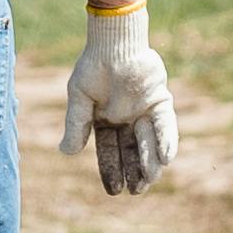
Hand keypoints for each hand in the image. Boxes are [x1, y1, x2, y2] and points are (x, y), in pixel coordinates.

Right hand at [62, 4, 175, 194]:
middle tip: (136, 191)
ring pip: (148, 141)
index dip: (111, 171)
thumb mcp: (80, 98)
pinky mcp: (160, 100)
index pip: (109, 151)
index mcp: (105, 120)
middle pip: (131, 151)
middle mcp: (126, 119)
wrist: (113, 41)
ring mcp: (144, 110)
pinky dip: (165, 140)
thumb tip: (67, 153)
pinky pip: (165, 124)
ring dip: (150, 161)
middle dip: (133, 171)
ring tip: (149, 181)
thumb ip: (76, 124)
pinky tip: (166, 159)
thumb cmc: (93, 66)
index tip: (114, 191)